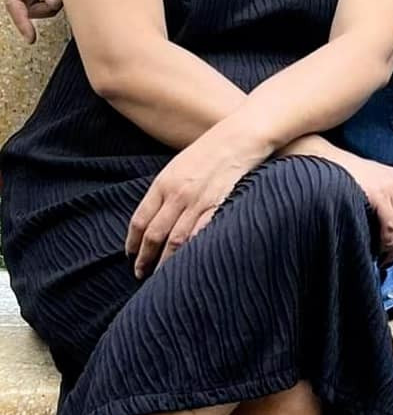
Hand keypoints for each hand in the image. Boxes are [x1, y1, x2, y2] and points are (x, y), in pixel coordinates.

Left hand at [125, 120, 268, 278]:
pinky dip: (191, 252)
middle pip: (154, 235)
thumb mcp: (179, 165)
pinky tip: (187, 264)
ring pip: (175, 241)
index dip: (133, 242)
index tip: (130, 255)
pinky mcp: (218, 206)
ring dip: (165, 263)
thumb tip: (152, 216)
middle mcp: (177, 195)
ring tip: (161, 277)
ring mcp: (198, 202)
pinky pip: (200, 235)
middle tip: (140, 273)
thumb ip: (165, 190)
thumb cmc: (210, 149)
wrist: (239, 137)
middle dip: (145, 258)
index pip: (140, 221)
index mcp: (163, 183)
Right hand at [332, 152, 392, 267]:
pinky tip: (375, 248)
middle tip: (388, 260)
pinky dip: (385, 242)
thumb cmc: (351, 178)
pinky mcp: (378, 193)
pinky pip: (390, 226)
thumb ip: (391, 204)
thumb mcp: (379, 184)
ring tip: (381, 258)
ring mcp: (391, 187)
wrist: (331, 162)